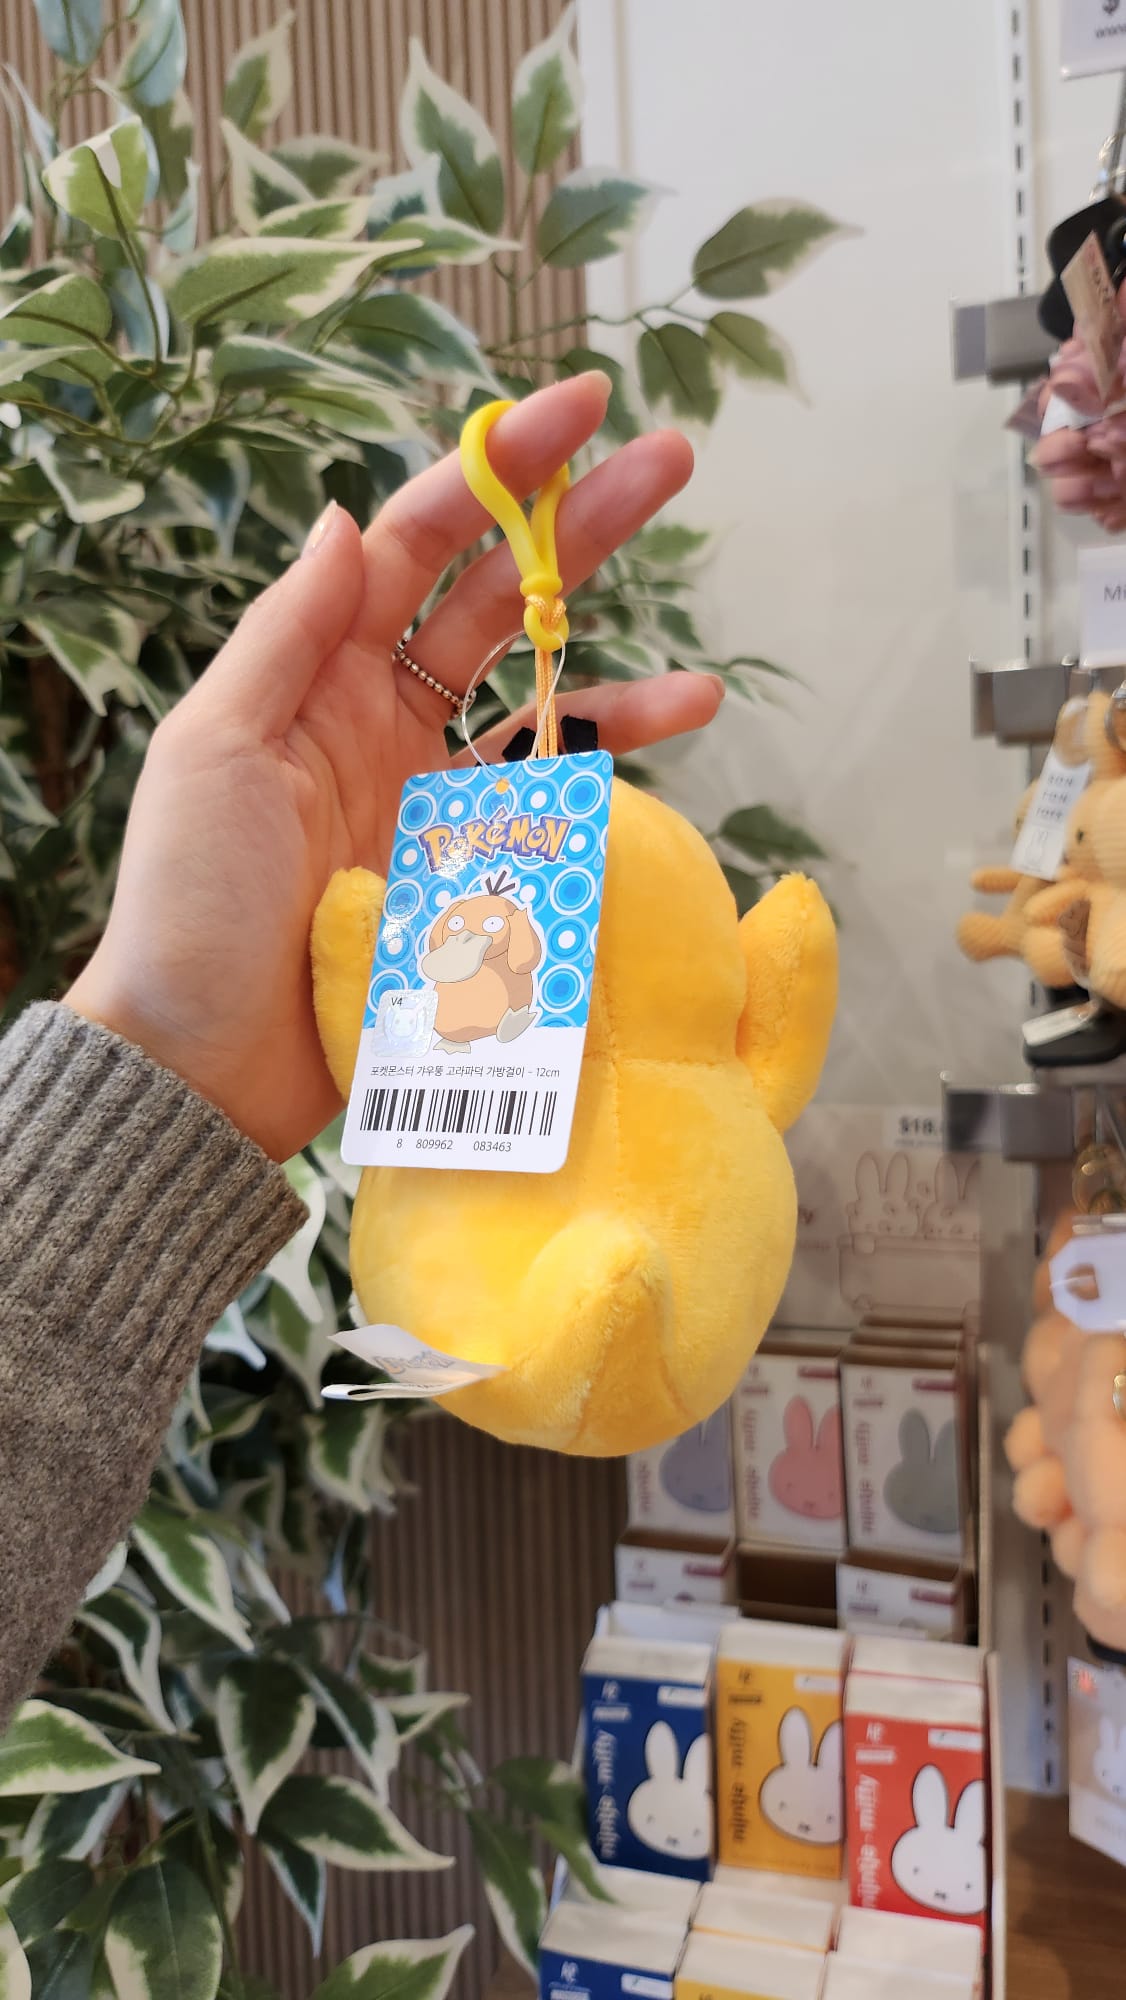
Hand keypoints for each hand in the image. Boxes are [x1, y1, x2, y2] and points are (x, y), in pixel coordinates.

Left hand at [66, 373, 720, 1159]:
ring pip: (541, 707)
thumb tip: (351, 518)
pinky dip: (610, 774)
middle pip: (497, 602)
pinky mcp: (468, 873)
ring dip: (620, 669)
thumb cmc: (191, 901)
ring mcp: (432, 797)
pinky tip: (671, 742)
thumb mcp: (214, 747)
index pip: (421, 544)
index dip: (499, 472)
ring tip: (703, 662)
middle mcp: (384, 718)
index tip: (579, 410)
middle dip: (582, 530)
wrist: (208, 1056)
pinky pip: (553, 808)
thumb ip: (287, 633)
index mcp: (320, 673)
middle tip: (670, 463)